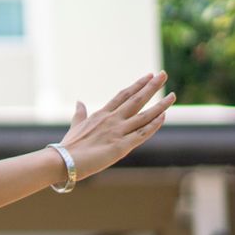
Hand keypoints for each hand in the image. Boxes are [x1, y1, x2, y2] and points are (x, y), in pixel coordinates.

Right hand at [60, 71, 174, 178]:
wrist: (63, 161)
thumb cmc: (68, 146)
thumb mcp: (75, 126)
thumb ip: (80, 113)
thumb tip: (79, 101)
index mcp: (101, 114)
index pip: (123, 95)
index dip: (137, 85)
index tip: (148, 76)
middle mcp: (111, 120)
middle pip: (136, 99)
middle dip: (151, 86)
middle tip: (163, 74)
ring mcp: (117, 132)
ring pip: (144, 115)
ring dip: (160, 105)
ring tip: (172, 95)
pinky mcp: (121, 146)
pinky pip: (142, 134)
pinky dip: (154, 125)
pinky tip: (163, 116)